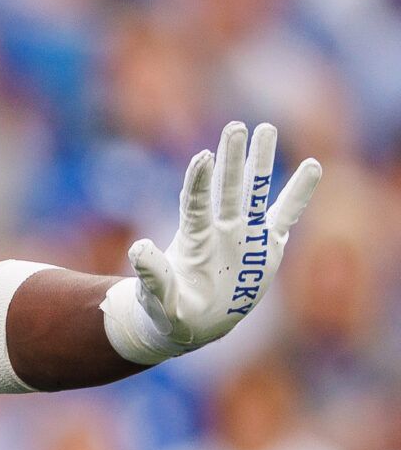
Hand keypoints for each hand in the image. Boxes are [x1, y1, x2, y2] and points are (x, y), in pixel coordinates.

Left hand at [103, 121, 321, 363]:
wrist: (192, 322)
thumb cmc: (168, 310)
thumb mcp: (157, 298)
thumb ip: (153, 276)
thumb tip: (137, 248)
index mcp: (194, 242)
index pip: (196, 205)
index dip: (199, 182)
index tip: (203, 157)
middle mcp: (219, 231)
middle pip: (227, 189)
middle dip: (232, 159)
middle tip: (236, 126)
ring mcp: (244, 236)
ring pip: (254, 194)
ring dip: (260, 163)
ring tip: (266, 127)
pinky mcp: (266, 246)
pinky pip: (286, 215)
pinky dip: (299, 193)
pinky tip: (313, 165)